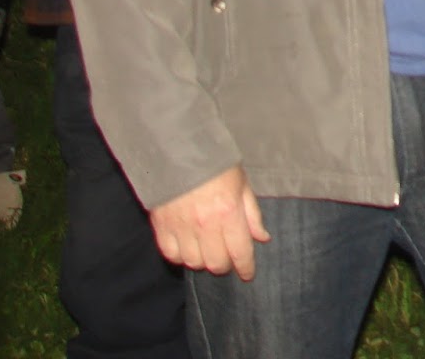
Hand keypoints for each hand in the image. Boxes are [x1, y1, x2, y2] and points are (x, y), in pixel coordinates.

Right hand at [149, 166, 271, 279]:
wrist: (177, 149)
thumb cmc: (214, 164)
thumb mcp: (241, 183)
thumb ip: (252, 213)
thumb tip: (262, 238)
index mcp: (229, 212)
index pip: (240, 252)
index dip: (245, 268)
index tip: (247, 274)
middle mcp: (205, 224)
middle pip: (216, 264)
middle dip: (225, 265)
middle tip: (226, 257)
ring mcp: (182, 227)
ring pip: (194, 263)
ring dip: (203, 261)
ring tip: (207, 250)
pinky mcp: (162, 226)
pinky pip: (172, 255)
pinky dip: (180, 256)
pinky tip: (187, 247)